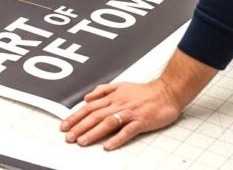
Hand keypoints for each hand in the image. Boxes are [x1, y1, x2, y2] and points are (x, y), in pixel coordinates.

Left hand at [60, 49, 217, 150]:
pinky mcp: (141, 121)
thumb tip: (87, 98)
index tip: (65, 125)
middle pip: (95, 115)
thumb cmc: (145, 91)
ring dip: (93, 133)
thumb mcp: (121, 85)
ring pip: (108, 122)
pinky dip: (117, 138)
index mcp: (113, 96)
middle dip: (79, 126)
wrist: (168, 91)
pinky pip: (127, 131)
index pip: (89, 107)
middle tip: (68, 137)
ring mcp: (130, 112)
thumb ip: (103, 91)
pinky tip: (108, 146)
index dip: (75, 116)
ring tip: (82, 142)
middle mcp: (119, 103)